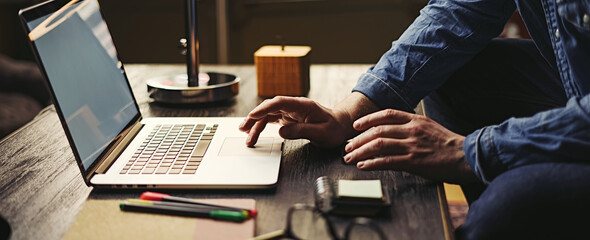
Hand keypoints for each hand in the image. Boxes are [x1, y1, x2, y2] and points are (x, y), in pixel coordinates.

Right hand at [239, 96, 352, 147]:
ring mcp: (290, 111)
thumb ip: (301, 131)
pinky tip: (254, 132)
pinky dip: (262, 126)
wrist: (340, 126)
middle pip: (270, 108)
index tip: (253, 115)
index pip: (279, 102)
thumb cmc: (333, 129)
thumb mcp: (321, 133)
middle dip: (254, 117)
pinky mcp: (288, 118)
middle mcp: (294, 106)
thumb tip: (281, 131)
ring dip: (256, 124)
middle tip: (243, 128)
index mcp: (302, 105)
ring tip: (246, 135)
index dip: (264, 108)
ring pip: (268, 115)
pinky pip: (272, 120)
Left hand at [343, 109, 477, 183]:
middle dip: (358, 139)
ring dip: (360, 151)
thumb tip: (394, 130)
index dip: (368, 119)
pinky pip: (386, 161)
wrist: (467, 156)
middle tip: (347, 146)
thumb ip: (412, 126)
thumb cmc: (449, 144)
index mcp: (415, 119)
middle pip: (377, 131)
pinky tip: (363, 166)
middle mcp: (411, 130)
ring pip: (378, 145)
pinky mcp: (413, 161)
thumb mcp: (430, 127)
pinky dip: (371, 163)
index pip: (386, 114)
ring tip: (350, 158)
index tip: (356, 126)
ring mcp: (411, 145)